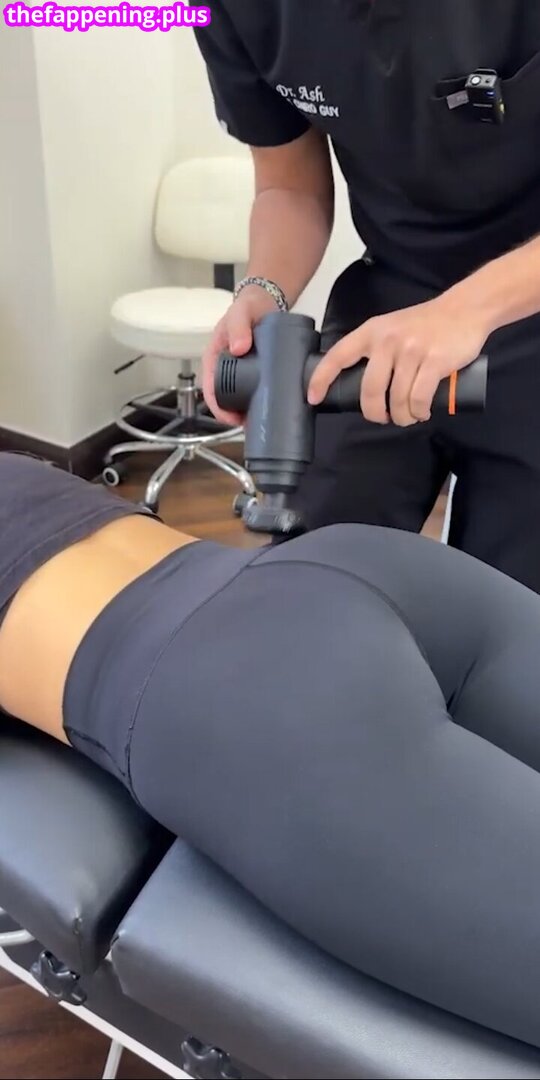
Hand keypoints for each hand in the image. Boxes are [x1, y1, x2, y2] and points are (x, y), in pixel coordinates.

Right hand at [202, 287, 280, 424]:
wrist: (265, 303)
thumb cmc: (247, 307)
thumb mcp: (240, 313)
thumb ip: (238, 327)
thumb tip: (238, 348)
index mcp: (214, 358)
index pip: (210, 390)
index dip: (218, 408)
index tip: (231, 419)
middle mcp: (224, 368)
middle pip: (224, 400)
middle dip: (234, 416)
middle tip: (251, 425)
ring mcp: (238, 372)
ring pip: (237, 399)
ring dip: (246, 412)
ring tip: (260, 421)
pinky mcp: (253, 372)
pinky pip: (252, 391)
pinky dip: (257, 402)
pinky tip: (268, 410)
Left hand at [307, 295, 489, 426]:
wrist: (465, 309)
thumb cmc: (426, 324)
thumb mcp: (392, 328)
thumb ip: (377, 349)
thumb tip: (364, 384)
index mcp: (372, 332)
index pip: (338, 356)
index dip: (321, 379)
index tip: (313, 398)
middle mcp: (388, 341)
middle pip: (370, 390)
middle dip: (374, 413)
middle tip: (383, 418)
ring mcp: (411, 351)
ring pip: (397, 399)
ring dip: (402, 416)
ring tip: (408, 417)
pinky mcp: (434, 362)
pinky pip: (419, 398)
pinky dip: (419, 412)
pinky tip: (421, 413)